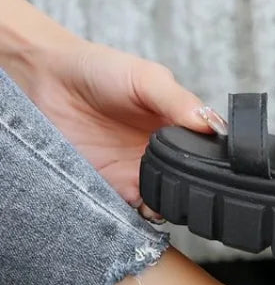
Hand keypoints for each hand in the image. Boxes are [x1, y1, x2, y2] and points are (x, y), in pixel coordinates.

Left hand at [21, 36, 213, 217]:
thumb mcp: (147, 78)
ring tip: (166, 199)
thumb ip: (179, 100)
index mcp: (182, 129)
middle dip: (196, 194)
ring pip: (169, 204)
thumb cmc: (99, 69)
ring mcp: (140, 174)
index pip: (211, 156)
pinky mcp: (115, 189)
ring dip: (171, 207)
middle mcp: (165, 155)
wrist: (45, 79)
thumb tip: (214, 125)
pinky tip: (144, 206)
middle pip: (193, 186)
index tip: (219, 172)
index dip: (218, 167)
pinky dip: (143, 215)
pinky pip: (136, 212)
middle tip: (191, 190)